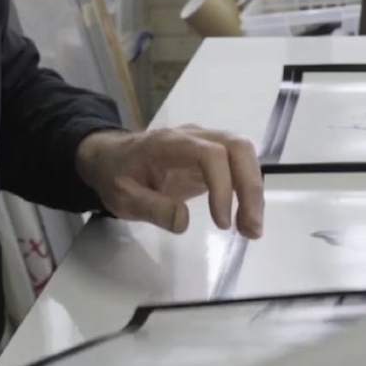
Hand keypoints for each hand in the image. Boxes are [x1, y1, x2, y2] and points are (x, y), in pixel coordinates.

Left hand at [76, 125, 264, 237]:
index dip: (222, 186)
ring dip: (254, 191)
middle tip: (251, 228)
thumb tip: (184, 221)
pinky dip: (248, 191)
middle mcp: (194, 136)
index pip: (210, 154)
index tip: (221, 222)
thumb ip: (152, 208)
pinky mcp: (212, 156)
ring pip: (245, 154)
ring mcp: (205, 142)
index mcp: (170, 143)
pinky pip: (239, 165)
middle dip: (251, 188)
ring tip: (251, 229)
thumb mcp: (123, 199)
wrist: (111, 157)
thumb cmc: (115, 176)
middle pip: (238, 148)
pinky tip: (244, 218)